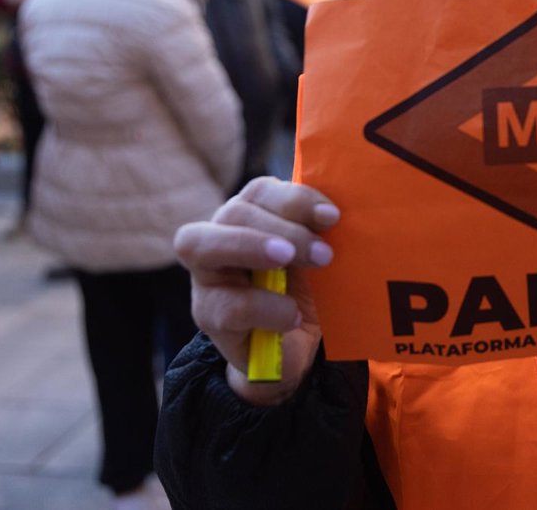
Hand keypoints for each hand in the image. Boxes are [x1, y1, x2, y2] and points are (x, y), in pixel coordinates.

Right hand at [174, 177, 340, 404]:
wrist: (299, 346)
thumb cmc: (308, 289)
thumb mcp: (317, 256)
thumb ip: (319, 230)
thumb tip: (334, 212)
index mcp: (250, 215)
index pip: (261, 191)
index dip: (295, 200)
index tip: (332, 217)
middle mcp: (218, 236)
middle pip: (234, 212)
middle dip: (284, 228)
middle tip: (322, 254)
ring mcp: (206, 275)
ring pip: (202, 244)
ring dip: (255, 247)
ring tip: (294, 264)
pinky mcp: (207, 314)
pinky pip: (228, 304)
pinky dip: (267, 307)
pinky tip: (293, 315)